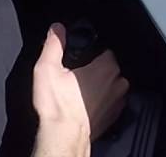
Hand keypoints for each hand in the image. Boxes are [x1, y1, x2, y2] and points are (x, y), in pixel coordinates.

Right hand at [31, 23, 128, 156]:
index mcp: (107, 67)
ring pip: (111, 86)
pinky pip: (110, 103)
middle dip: (95, 70)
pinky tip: (84, 105)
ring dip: (99, 87)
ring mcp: (118, 103)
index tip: (79, 58)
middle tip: (76, 76)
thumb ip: (54, 44)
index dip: (91, 52)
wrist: (62, 137)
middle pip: (109, 68)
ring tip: (79, 92)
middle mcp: (118, 84)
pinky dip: (100, 102)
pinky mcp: (113, 118)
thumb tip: (57, 28)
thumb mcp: (48, 68)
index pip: (105, 50)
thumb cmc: (57, 105)